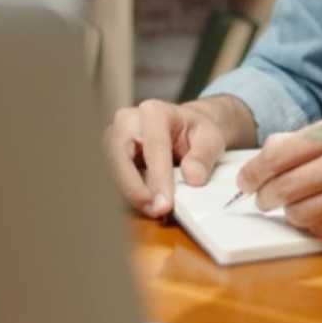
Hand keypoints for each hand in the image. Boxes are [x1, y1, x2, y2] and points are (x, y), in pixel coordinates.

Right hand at [105, 98, 239, 218]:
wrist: (185, 127)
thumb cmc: (195, 130)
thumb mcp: (211, 138)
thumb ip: (204, 156)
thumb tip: (192, 176)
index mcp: (154, 112)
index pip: (153, 146)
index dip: (158, 177)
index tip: (165, 203)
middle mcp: (128, 121)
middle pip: (121, 156)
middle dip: (134, 188)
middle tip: (155, 210)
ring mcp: (114, 138)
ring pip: (111, 170)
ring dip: (130, 194)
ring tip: (153, 210)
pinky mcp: (110, 156)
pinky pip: (112, 178)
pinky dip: (127, 194)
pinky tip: (144, 205)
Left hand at [237, 133, 321, 241]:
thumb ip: (301, 138)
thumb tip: (264, 155)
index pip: (279, 156)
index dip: (254, 171)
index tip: (246, 180)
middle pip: (286, 188)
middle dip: (265, 195)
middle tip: (263, 196)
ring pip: (301, 215)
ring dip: (290, 211)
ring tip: (295, 202)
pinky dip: (314, 224)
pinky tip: (319, 211)